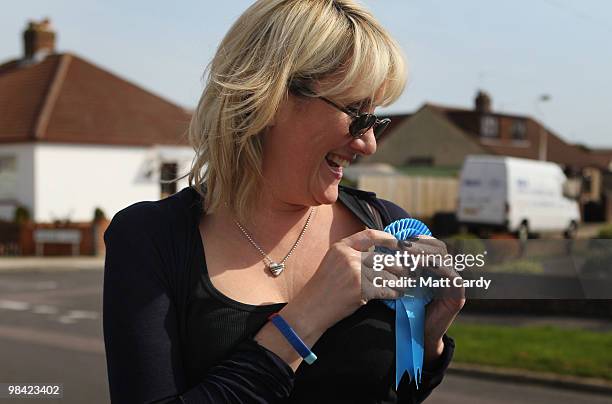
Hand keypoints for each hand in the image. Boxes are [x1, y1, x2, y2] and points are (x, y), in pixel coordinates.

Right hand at [294, 228, 404, 331]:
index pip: (370, 235)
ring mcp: (355, 272)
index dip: (388, 238)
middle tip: (407, 272)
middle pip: (382, 258)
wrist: (311, 307)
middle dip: (398, 266)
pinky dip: (394, 293)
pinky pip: (385, 289)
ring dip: (398, 281)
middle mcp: (348, 256)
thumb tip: (381, 255)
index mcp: (341, 247)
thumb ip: (353, 254)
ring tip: (404, 285)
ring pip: (387, 275)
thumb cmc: (324, 287)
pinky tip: (397, 294)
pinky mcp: (361, 289)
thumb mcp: (334, 262)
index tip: (400, 244)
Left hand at [396, 236, 465, 364]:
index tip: (400, 239)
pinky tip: (418, 267)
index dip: (418, 239)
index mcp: (437, 266)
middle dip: (419, 244)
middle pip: (439, 248)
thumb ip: (402, 265)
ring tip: (405, 254)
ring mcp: (455, 283)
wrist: (417, 333)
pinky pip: (450, 276)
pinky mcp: (458, 295)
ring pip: (443, 259)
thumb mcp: (404, 281)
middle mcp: (448, 271)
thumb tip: (388, 245)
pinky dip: (435, 268)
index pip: (432, 244)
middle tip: (402, 245)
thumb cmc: (407, 306)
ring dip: (423, 254)